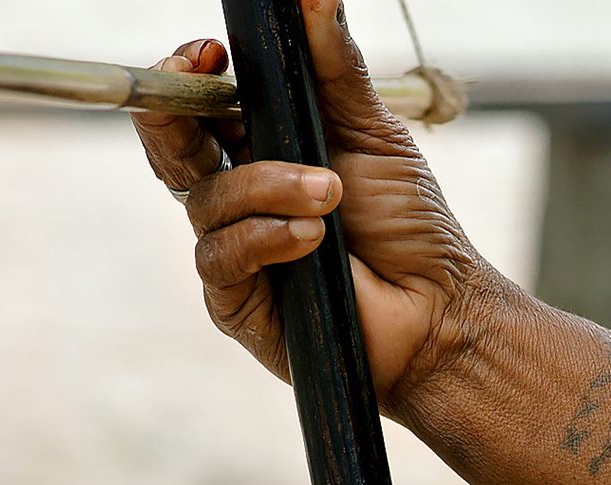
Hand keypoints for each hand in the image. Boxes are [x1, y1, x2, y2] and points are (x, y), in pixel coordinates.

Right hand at [131, 0, 485, 407]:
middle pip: (172, 148)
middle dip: (174, 109)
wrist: (439, 306)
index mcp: (266, 150)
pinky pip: (220, 258)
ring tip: (329, 194)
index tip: (211, 52)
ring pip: (206, 200)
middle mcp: (241, 196)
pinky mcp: (237, 302)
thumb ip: (337, 71)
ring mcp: (235, 249)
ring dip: (267, 187)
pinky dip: (264, 239)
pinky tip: (310, 240)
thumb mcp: (375, 134)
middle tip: (203, 76)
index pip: (203, 105)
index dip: (192, 74)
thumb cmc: (411, 224)